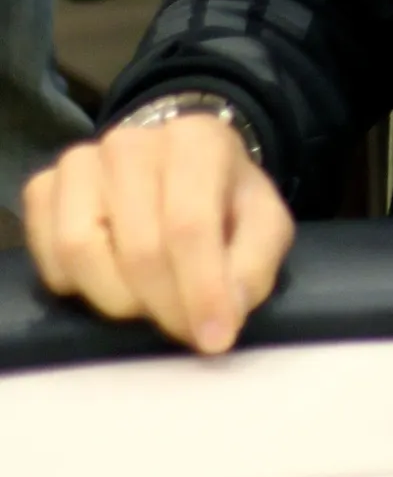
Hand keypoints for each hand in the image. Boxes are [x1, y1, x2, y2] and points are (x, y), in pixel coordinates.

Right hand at [21, 114, 294, 353]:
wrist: (181, 170)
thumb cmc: (224, 202)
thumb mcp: (263, 224)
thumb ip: (255, 264)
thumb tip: (224, 313)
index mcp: (196, 139)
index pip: (189, 223)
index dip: (201, 289)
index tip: (215, 337)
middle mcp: (131, 142)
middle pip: (137, 246)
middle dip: (164, 303)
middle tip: (183, 325)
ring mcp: (81, 161)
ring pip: (80, 250)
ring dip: (117, 298)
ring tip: (148, 302)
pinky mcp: (45, 188)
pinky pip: (47, 255)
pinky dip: (77, 287)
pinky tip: (111, 281)